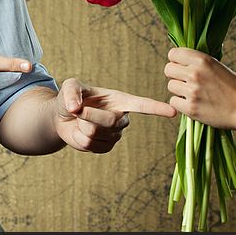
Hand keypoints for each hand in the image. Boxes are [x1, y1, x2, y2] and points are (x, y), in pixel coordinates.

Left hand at [54, 78, 175, 152]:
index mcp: (120, 100)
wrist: (63, 117)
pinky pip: (90, 145)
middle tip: (76, 110)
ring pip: (97, 133)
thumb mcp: (70, 87)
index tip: (173, 111)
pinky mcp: (105, 147)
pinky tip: (81, 131)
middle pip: (111, 121)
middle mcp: (121, 118)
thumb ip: (71, 92)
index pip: (142, 105)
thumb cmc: (72, 97)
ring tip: (81, 119)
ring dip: (82, 125)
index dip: (157, 108)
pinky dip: (78, 138)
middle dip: (90, 115)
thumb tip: (75, 107)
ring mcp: (114, 134)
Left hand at [165, 47, 235, 129]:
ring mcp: (192, 91)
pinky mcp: (190, 108)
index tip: (182, 66)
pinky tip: (194, 103)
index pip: (173, 54)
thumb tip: (182, 58)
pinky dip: (181, 104)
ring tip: (194, 93)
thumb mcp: (218, 66)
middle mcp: (195, 73)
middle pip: (168, 70)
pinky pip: (174, 102)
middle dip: (176, 75)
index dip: (176, 60)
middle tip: (187, 81)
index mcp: (202, 60)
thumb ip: (199, 62)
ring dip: (179, 90)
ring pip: (170, 86)